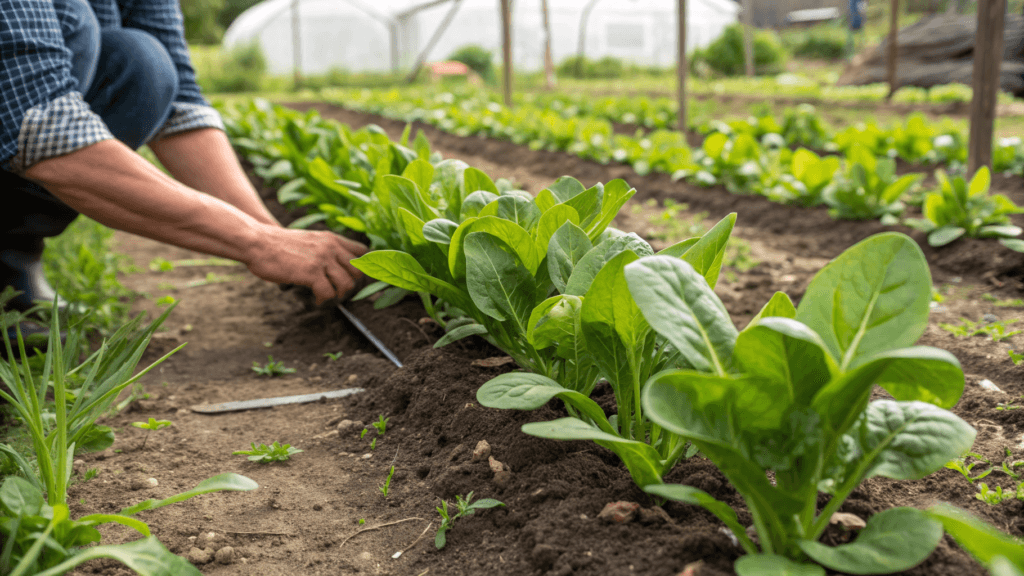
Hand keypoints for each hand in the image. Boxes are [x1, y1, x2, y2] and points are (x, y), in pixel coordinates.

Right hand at [246, 226, 368, 303]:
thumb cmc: (279, 244)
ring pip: (347, 284)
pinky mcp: (311, 273)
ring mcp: (322, 260)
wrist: (257, 242)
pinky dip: (323, 300)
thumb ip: (324, 247)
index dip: (362, 266)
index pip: (362, 251)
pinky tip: (316, 300)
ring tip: (327, 296)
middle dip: (350, 283)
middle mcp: (330, 247)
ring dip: (338, 294)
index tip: (352, 277)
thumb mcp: (308, 239)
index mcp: (331, 238)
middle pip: (358, 271)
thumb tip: (336, 262)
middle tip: (338, 289)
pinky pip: (328, 293)